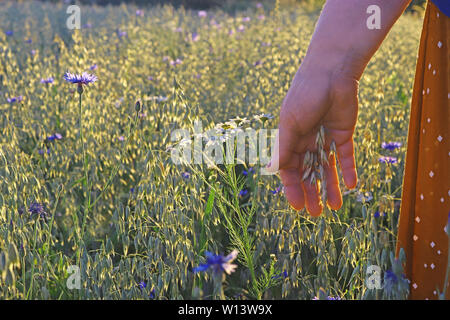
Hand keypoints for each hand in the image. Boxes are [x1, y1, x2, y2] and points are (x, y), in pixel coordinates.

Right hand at [267, 66, 358, 215]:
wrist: (332, 72)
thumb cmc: (305, 95)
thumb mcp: (291, 124)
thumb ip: (284, 148)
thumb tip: (271, 170)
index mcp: (290, 138)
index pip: (290, 169)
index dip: (293, 188)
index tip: (298, 206)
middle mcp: (307, 141)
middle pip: (309, 172)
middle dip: (312, 192)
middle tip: (316, 213)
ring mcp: (326, 138)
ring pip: (328, 168)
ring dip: (330, 186)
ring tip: (334, 207)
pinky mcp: (344, 133)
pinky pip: (345, 156)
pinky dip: (347, 170)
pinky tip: (350, 186)